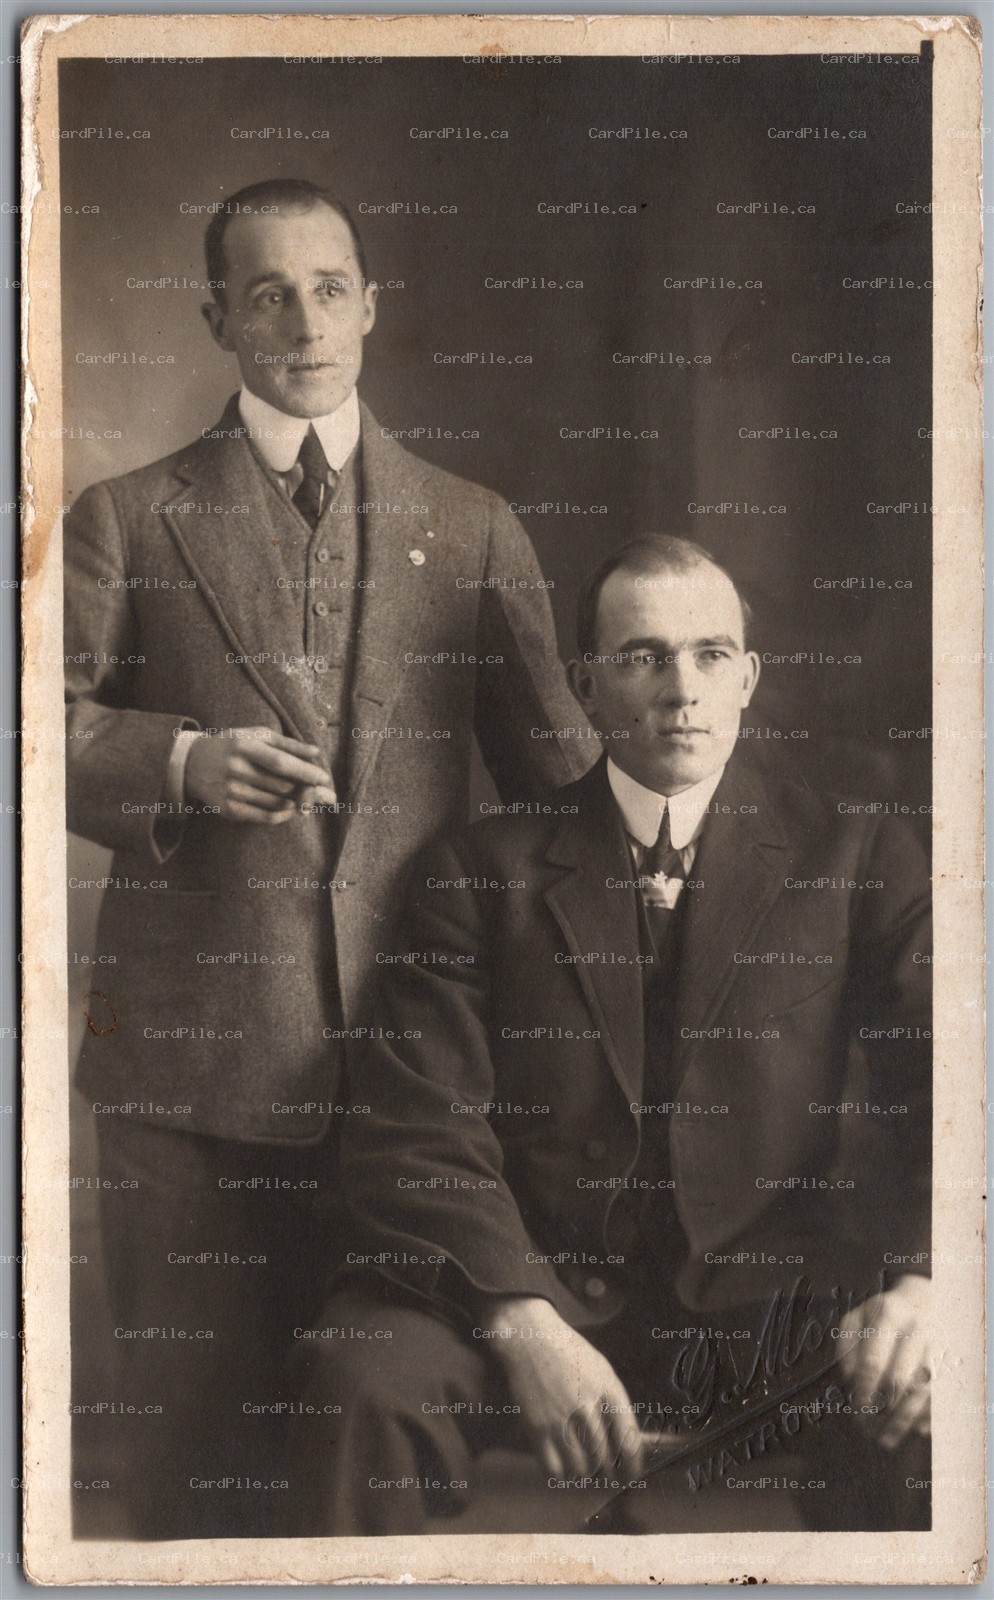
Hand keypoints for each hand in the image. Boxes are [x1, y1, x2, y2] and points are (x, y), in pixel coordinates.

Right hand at [185, 726, 334, 823]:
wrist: (192, 764)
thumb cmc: (232, 745)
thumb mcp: (256, 735)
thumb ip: (287, 743)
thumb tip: (316, 752)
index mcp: (244, 746)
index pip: (281, 763)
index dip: (305, 772)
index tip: (325, 778)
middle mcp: (236, 770)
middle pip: (282, 786)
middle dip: (309, 791)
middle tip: (328, 795)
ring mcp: (231, 792)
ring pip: (277, 803)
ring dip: (299, 804)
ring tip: (313, 802)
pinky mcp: (229, 810)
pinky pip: (265, 817)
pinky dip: (284, 815)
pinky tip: (292, 809)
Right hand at [484, 1296, 643, 1479]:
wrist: (529, 1338)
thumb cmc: (569, 1353)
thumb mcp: (601, 1369)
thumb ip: (615, 1403)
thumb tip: (628, 1442)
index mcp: (608, 1388)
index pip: (628, 1439)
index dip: (633, 1464)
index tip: (631, 1473)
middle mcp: (586, 1404)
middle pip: (604, 1457)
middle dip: (608, 1472)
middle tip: (606, 1475)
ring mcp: (560, 1416)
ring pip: (580, 1467)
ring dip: (585, 1473)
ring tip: (585, 1469)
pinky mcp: (536, 1426)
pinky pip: (554, 1468)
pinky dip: (561, 1474)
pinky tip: (563, 1466)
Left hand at [836, 1274, 930, 1446]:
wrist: (924, 1299)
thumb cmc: (882, 1315)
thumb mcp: (857, 1319)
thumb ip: (847, 1346)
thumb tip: (852, 1380)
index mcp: (889, 1316)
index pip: (874, 1361)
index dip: (864, 1391)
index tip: (857, 1409)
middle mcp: (917, 1330)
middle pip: (900, 1380)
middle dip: (882, 1410)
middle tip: (868, 1429)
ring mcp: (938, 1347)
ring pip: (923, 1393)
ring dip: (904, 1421)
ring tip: (886, 1439)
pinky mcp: (952, 1363)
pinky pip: (942, 1397)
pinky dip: (928, 1417)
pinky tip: (913, 1430)